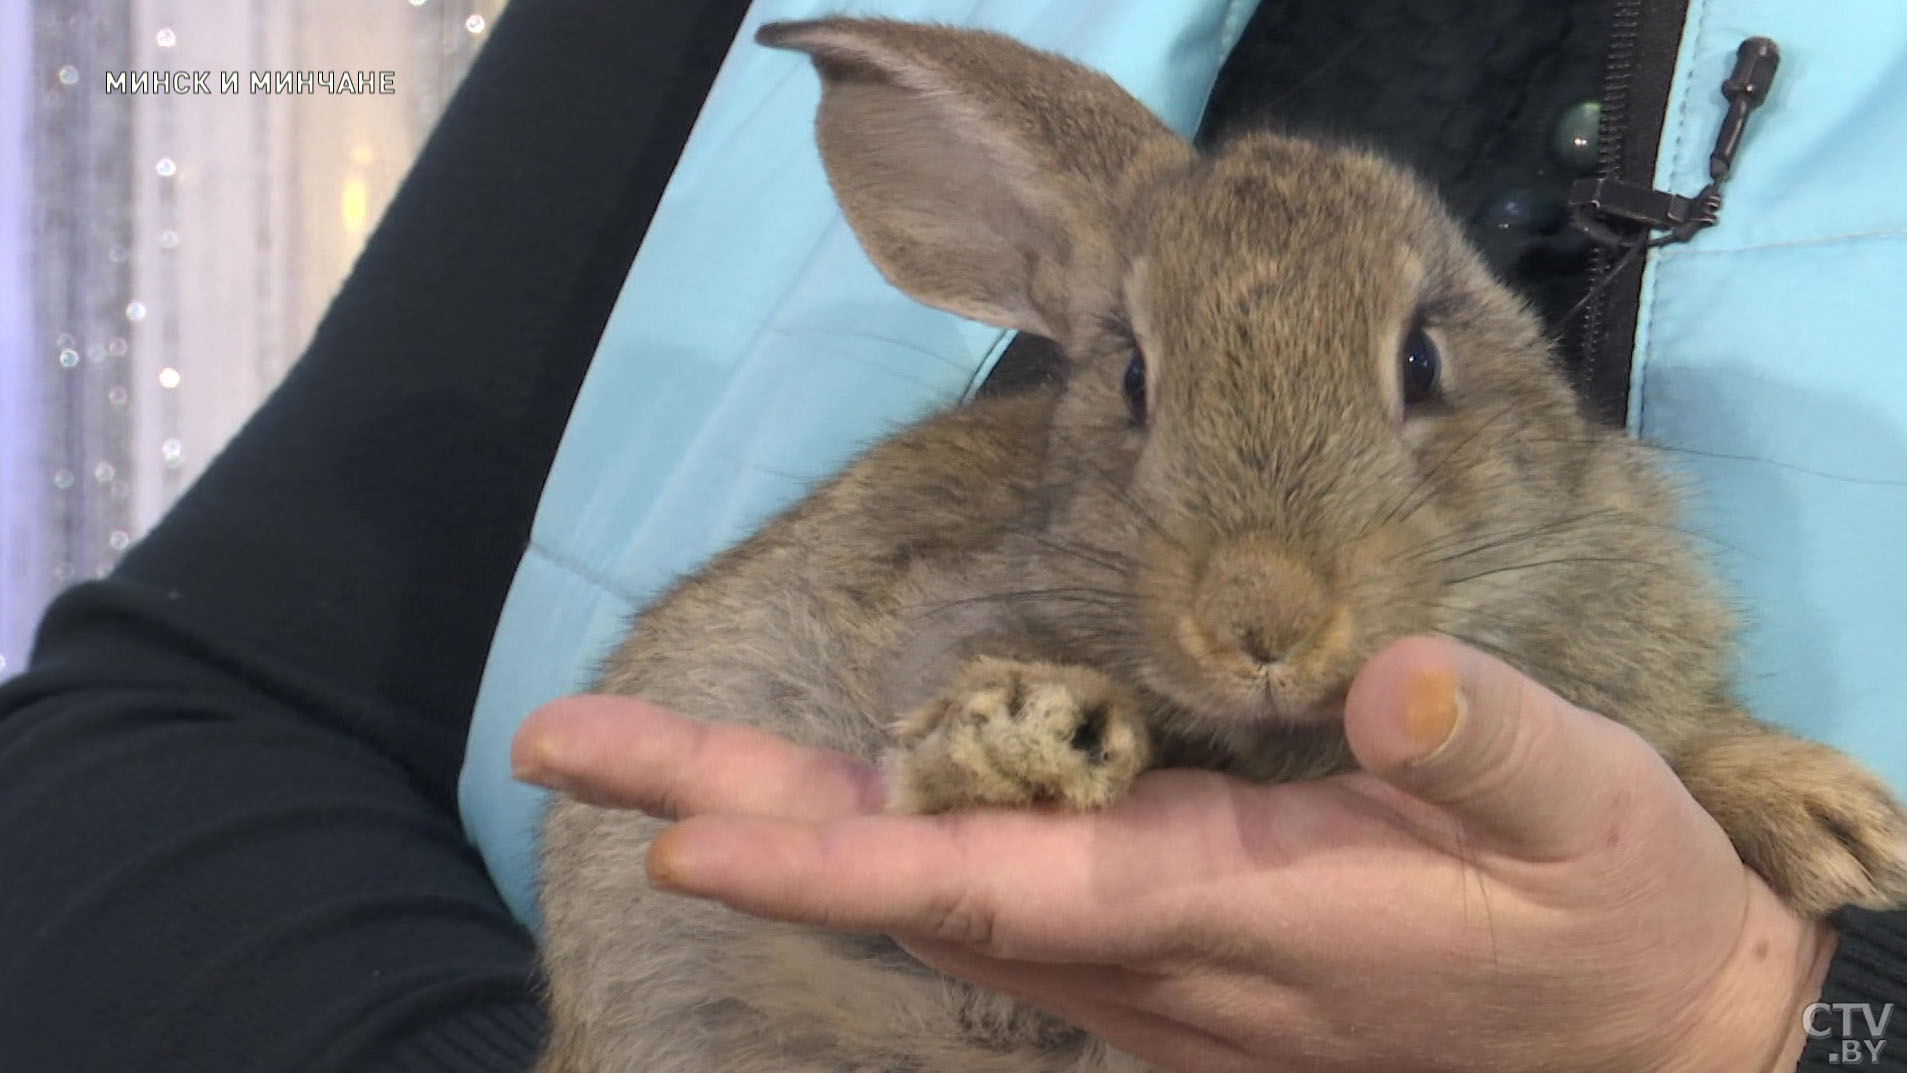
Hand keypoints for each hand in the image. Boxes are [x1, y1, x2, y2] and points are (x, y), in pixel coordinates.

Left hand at [513, 637, 1832, 1072]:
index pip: (992, 893)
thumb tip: (1385, 671)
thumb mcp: (1584, 815)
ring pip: (931, 896)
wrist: (1639, 1038)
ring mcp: (1145, 969)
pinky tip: (835, 803)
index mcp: (1226, 913)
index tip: (683, 841)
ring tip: (649, 758)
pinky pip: (993, 903)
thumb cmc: (1604, 919)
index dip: (836, 872)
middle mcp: (1147, 955)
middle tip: (566, 745)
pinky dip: (884, 850)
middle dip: (731, 817)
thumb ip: (1482, 743)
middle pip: (906, 888)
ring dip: (783, 827)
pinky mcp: (1165, 956)